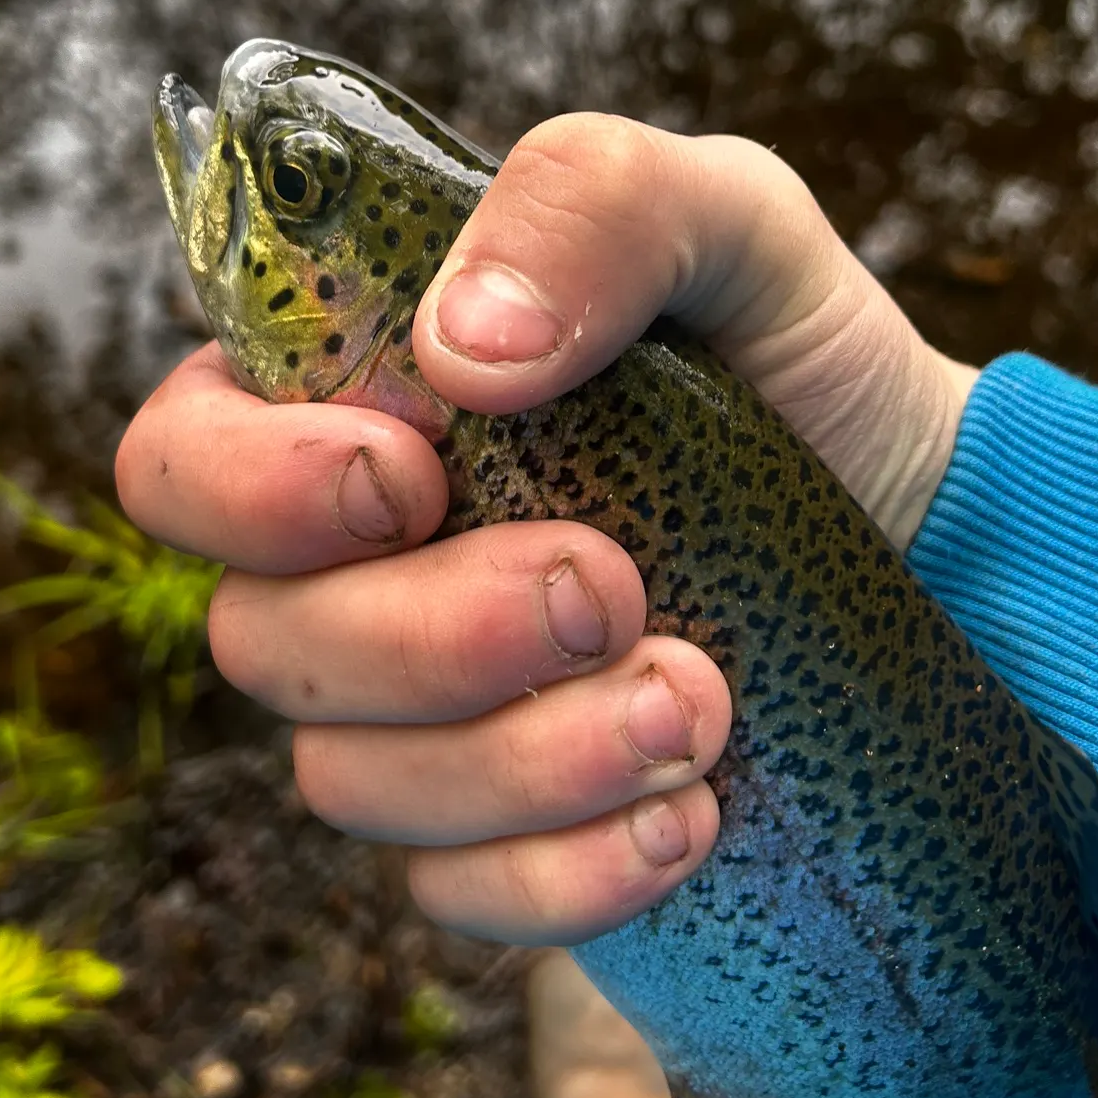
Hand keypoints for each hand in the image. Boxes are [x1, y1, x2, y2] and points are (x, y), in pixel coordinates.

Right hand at [116, 113, 977, 945]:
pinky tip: (690, 816)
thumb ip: (591, 205)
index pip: (183, 457)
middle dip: (431, 634)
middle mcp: (355, 566)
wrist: (914, 517)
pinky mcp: (496, 827)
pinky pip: (457, 891)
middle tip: (609, 590)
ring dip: (522, 759)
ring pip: (351, 784)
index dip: (252, 488)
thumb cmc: (789, 353)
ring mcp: (417, 711)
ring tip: (696, 704)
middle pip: (259, 641)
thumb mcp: (726, 225)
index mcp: (358, 406)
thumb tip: (465, 345)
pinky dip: (566, 871)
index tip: (413, 477)